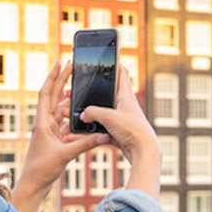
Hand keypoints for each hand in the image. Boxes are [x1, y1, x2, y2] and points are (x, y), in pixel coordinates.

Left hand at [10, 58, 107, 211]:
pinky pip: (66, 125)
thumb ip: (85, 144)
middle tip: (71, 65)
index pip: (47, 93)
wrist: (33, 185)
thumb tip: (104, 135)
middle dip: (62, 81)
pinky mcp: (54, 141)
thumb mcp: (66, 154)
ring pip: (60, 110)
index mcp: (42, 122)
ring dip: (69, 100)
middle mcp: (44, 124)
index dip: (54, 76)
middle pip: (53, 97)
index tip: (61, 62)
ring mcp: (49, 132)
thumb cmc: (42, 170)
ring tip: (80, 89)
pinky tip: (83, 117)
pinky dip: (74, 119)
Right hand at [79, 64, 160, 200]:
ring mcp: (120, 119)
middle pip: (103, 94)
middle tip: (71, 92)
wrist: (144, 153)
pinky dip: (86, 133)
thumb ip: (92, 112)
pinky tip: (73, 136)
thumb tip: (82, 115)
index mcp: (126, 95)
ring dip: (84, 115)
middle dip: (87, 94)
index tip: (103, 57)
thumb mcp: (109, 117)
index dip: (113, 63)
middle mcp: (124, 105)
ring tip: (67, 114)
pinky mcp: (117, 133)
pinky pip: (98, 130)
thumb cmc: (133, 131)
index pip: (121, 72)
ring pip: (98, 114)